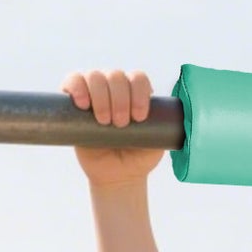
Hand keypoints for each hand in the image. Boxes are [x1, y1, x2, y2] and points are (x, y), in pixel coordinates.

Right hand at [60, 69, 167, 187]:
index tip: (140, 118)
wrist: (117, 175)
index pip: (138, 78)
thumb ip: (165, 131)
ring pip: (95, 76)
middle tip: (121, 124)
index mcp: (136, 93)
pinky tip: (83, 104)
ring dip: (102, 97)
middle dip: (120, 99)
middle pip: (116, 75)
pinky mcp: (74, 101)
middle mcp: (115, 88)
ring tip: (105, 122)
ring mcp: (94, 93)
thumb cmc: (138, 158)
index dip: (139, 93)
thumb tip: (178, 121)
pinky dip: (77, 88)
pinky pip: (72, 81)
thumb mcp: (157, 145)